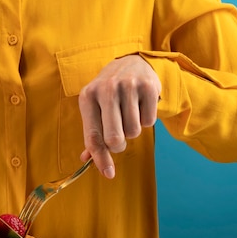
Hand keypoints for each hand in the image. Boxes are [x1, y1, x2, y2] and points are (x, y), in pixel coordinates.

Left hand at [78, 54, 160, 178]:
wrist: (131, 63)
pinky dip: (145, 120)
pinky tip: (140, 106)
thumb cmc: (108, 93)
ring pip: (133, 132)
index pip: (93, 136)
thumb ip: (91, 134)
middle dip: (118, 146)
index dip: (101, 158)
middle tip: (119, 138)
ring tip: (129, 115)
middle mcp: (106, 89)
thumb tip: (87, 160)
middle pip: (114, 138)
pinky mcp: (148, 86)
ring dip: (132, 131)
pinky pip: (149, 121)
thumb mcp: (94, 107)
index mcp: (87, 97)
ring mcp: (128, 86)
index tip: (108, 174)